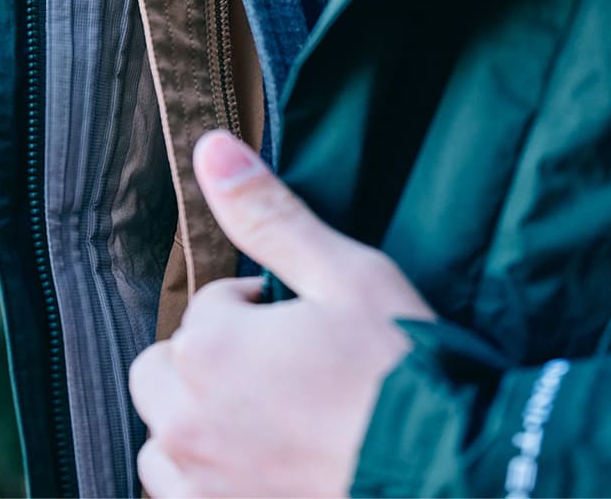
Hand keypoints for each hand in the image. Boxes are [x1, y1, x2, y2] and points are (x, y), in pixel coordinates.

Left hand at [129, 131, 435, 497]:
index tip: (312, 329)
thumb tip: (210, 146)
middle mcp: (185, 422)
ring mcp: (198, 484)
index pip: (209, 305)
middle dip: (210, 362)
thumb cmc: (400, 374)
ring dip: (200, 425)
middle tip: (284, 372)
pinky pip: (181, 496)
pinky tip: (265, 468)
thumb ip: (268, 214)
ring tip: (273, 423)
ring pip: (164, 439)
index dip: (262, 310)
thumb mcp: (345, 276)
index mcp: (208, 349)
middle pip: (165, 370)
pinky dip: (209, 482)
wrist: (446, 473)